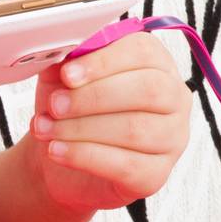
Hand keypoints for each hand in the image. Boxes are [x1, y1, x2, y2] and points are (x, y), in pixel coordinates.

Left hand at [26, 31, 193, 211]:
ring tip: (46, 129)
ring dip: (81, 129)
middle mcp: (174, 98)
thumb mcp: (60, 76)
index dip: (103, 61)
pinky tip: (57, 151)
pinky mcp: (156, 174)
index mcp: (155, 62)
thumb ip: (66, 57)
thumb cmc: (69, 108)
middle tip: (56, 105)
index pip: (143, 52)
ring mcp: (172, 138)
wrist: (60, 156)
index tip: (67, 74)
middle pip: (148, 90)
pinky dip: (84, 156)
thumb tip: (61, 46)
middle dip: (93, 97)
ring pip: (135, 130)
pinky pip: (126, 165)